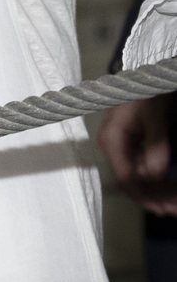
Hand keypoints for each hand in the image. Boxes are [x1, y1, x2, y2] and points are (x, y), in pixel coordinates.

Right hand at [98, 96, 176, 213]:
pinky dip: (156, 177)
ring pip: (138, 175)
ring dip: (157, 189)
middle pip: (131, 180)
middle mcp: (113, 145)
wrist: (145, 71)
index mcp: (112, 140)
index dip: (144, 196)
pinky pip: (141, 165)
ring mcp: (122, 144)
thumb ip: (155, 146)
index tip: (164, 209)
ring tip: (174, 202)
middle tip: (174, 210)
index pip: (125, 177)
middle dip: (154, 196)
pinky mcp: (131, 141)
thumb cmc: (147, 92)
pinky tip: (168, 185)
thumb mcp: (155, 117)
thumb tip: (154, 175)